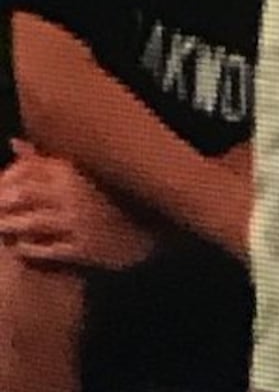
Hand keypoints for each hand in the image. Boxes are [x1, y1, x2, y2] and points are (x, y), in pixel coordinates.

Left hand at [0, 144, 157, 271]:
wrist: (151, 227)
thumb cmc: (110, 194)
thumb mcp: (81, 170)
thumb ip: (46, 159)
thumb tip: (12, 142)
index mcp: (74, 168)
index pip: (24, 169)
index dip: (3, 180)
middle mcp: (74, 192)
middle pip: (20, 195)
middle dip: (0, 204)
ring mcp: (78, 221)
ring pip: (27, 223)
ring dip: (9, 226)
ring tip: (3, 228)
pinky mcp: (84, 247)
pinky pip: (43, 249)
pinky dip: (27, 247)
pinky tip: (22, 245)